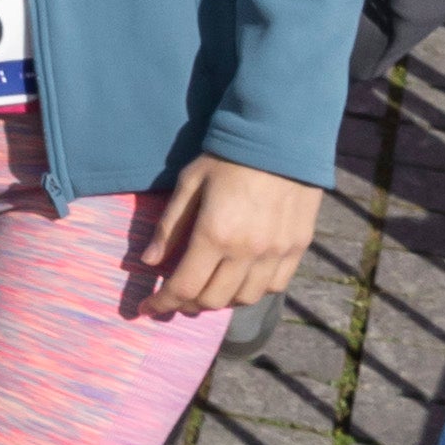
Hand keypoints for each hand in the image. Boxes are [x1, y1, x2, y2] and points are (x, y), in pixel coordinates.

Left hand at [132, 155, 326, 317]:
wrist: (280, 137)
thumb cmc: (228, 157)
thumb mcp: (190, 183)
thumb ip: (169, 226)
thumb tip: (149, 261)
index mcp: (214, 234)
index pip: (184, 287)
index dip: (162, 302)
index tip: (147, 307)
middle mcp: (247, 252)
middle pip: (213, 300)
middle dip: (188, 303)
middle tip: (175, 295)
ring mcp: (275, 253)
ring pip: (244, 299)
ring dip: (220, 300)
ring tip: (207, 288)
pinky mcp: (297, 249)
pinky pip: (273, 286)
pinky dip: (252, 291)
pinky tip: (240, 280)